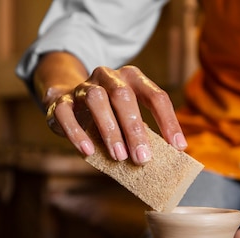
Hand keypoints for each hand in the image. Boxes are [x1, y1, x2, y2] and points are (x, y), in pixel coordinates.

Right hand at [44, 64, 185, 163]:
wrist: (66, 98)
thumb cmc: (109, 113)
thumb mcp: (129, 116)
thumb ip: (145, 131)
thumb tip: (169, 158)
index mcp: (133, 78)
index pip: (156, 96)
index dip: (168, 122)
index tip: (178, 147)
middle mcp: (108, 77)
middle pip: (123, 96)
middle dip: (135, 129)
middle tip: (143, 158)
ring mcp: (83, 87)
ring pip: (96, 99)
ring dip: (109, 129)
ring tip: (119, 156)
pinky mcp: (61, 101)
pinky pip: (66, 114)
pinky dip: (77, 133)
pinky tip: (88, 152)